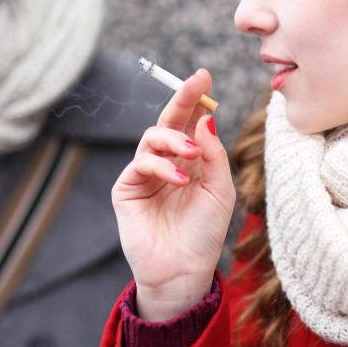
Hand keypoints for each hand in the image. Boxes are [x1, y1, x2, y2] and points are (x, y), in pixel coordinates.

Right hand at [112, 69, 235, 320]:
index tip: (204, 76)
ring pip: (152, 137)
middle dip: (182, 99)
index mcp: (191, 161)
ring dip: (173, 138)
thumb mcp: (220, 190)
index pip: (191, 122)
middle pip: (170, 121)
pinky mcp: (127, 188)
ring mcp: (145, 174)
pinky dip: (160, 166)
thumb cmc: (204, 233)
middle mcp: (167, 162)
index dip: (196, 99)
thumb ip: (213, 154)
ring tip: (191, 153)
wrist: (183, 270)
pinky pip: (141, 162)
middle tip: (195, 82)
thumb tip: (205, 117)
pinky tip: (179, 180)